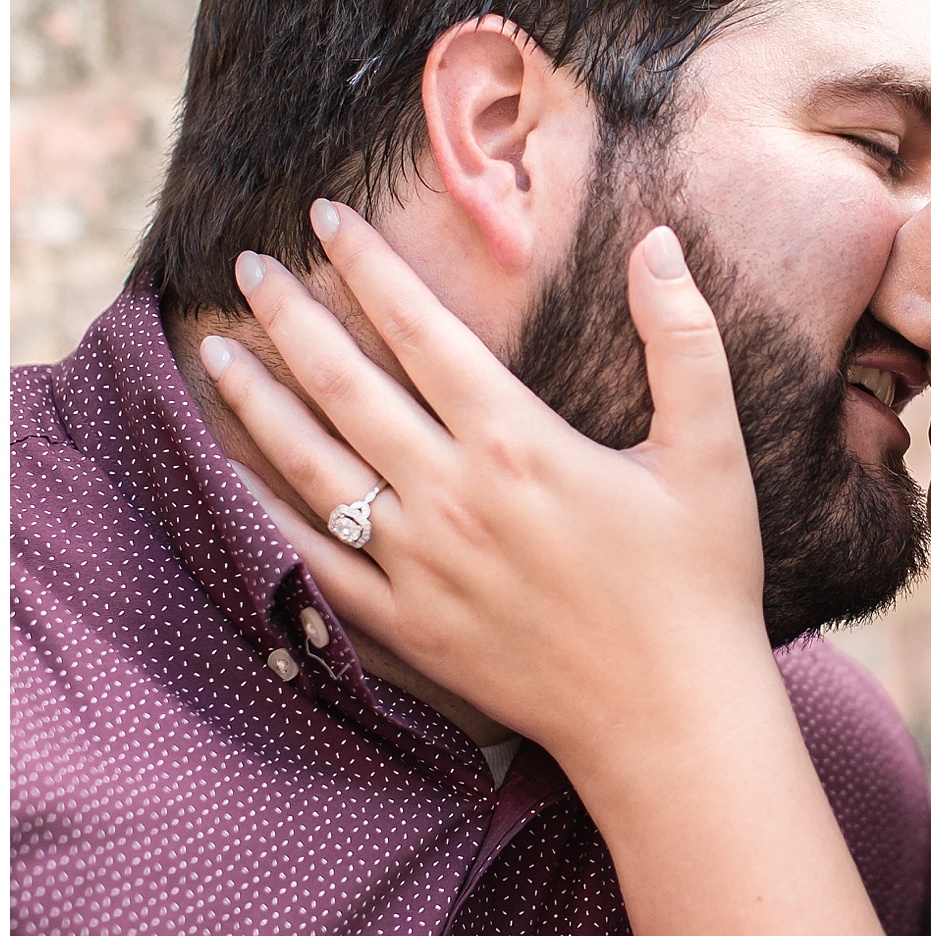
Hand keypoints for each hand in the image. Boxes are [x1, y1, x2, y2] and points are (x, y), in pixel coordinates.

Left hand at [202, 203, 774, 774]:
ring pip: (313, 465)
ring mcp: (420, 566)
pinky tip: (225, 472)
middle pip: (347, 385)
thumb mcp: (710, 452)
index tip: (324, 218)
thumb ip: (684, 340)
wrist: (670, 717)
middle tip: (245, 265)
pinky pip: (311, 561)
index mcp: (520, 444)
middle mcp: (454, 497)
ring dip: (257, 401)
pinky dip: (260, 512)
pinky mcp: (407, 626)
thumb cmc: (698, 582)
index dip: (368, 267)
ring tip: (215, 351)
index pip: (423, 331)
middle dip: (290, 316)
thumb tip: (661, 241)